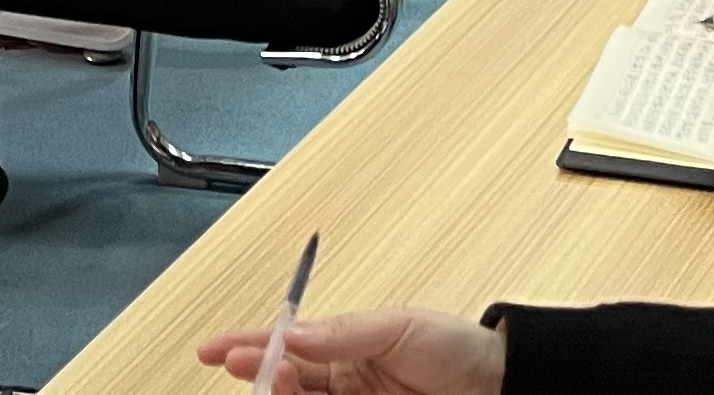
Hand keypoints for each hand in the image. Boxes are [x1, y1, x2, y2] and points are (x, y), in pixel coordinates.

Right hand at [195, 308, 503, 394]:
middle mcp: (340, 382)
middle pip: (283, 385)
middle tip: (254, 370)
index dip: (245, 346)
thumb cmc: (456, 347)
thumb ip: (345, 333)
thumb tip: (293, 330)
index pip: (284, 345)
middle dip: (261, 377)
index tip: (212, 349)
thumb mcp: (400, 327)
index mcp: (343, 347)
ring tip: (282, 383)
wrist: (500, 386)